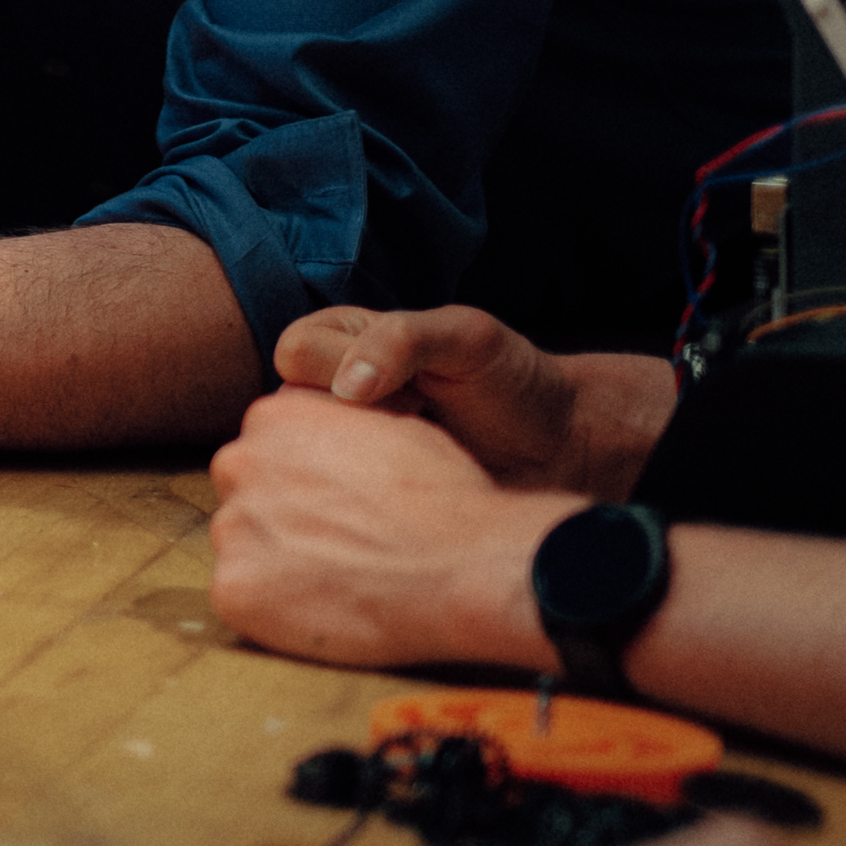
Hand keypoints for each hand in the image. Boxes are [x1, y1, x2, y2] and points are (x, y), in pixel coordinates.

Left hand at [206, 389, 565, 671]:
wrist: (462, 567)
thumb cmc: (443, 498)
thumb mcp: (389, 425)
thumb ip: (334, 424)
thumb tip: (318, 432)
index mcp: (272, 416)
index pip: (262, 453)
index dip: (301, 485)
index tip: (336, 508)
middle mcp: (238, 464)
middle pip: (245, 498)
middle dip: (280, 522)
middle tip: (337, 547)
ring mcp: (231, 528)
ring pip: (242, 549)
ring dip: (275, 566)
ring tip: (339, 580)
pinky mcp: (232, 589)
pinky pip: (241, 599)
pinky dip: (274, 611)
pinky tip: (326, 609)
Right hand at [271, 299, 674, 495]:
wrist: (558, 449)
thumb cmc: (512, 381)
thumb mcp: (465, 339)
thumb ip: (402, 341)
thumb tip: (345, 388)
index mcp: (340, 339)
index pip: (296, 354)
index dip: (345, 376)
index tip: (413, 394)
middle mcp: (327, 392)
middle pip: (287, 412)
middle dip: (354, 428)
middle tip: (417, 433)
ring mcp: (339, 448)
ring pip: (300, 462)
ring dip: (361, 469)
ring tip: (417, 466)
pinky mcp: (357, 497)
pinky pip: (330, 505)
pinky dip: (368, 506)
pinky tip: (413, 498)